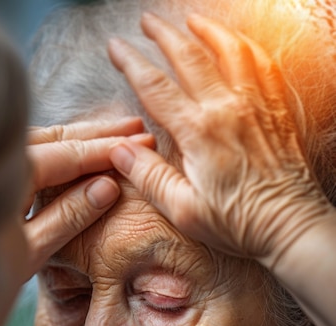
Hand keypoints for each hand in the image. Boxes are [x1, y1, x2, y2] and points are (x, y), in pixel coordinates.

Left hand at [24, 117, 153, 278]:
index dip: (108, 149)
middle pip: (57, 138)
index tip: (143, 141)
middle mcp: (1, 161)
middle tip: (136, 127)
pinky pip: (33, 150)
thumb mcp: (28, 252)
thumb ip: (66, 217)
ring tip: (116, 133)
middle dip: (98, 134)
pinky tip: (78, 151)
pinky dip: (60, 148)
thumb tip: (107, 188)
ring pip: (44, 140)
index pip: (68, 154)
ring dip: (81, 138)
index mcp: (11, 176)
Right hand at [108, 13, 332, 269]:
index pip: (156, 86)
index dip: (131, 62)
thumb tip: (119, 150)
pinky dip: (247, 46)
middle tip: (147, 21)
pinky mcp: (276, 109)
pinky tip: (237, 43)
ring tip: (190, 20)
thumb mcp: (183, 209)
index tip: (116, 47)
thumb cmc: (238, 222)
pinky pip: (263, 64)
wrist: (289, 224)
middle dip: (164, 34)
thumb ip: (150, 176)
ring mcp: (255, 104)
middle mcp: (227, 108)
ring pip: (230, 49)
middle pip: (190, 56)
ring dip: (207, 30)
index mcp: (199, 132)